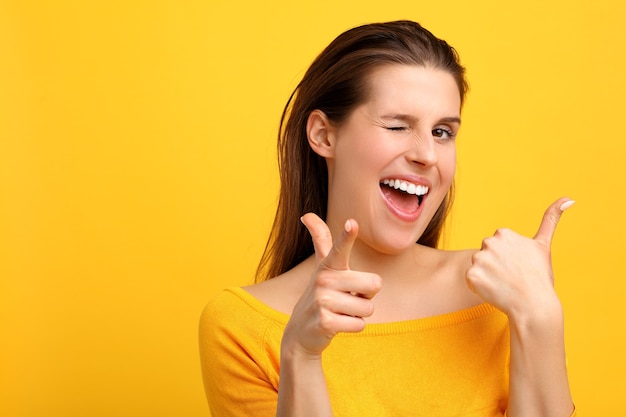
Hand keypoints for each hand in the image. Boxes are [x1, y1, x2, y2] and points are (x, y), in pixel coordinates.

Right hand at [281, 213, 381, 357]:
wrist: (301, 331)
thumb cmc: (322, 294)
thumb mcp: (322, 267)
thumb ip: (320, 240)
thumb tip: (306, 215)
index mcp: (328, 266)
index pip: (339, 247)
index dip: (347, 236)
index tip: (351, 223)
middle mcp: (324, 280)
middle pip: (375, 284)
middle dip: (367, 296)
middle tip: (347, 298)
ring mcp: (323, 301)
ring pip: (368, 307)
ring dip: (358, 314)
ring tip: (340, 312)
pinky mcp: (325, 322)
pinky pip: (360, 324)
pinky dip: (353, 327)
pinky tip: (337, 324)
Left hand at [465, 198, 574, 318]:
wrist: (534, 306)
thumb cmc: (540, 277)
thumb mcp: (544, 245)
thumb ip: (551, 219)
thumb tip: (569, 198)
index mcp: (504, 233)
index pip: (496, 246)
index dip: (506, 259)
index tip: (517, 267)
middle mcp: (489, 242)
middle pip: (485, 255)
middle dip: (494, 265)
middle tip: (510, 277)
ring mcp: (479, 259)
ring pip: (478, 267)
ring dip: (486, 276)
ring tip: (503, 285)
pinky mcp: (471, 276)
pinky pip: (471, 281)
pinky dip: (479, 288)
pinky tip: (494, 292)